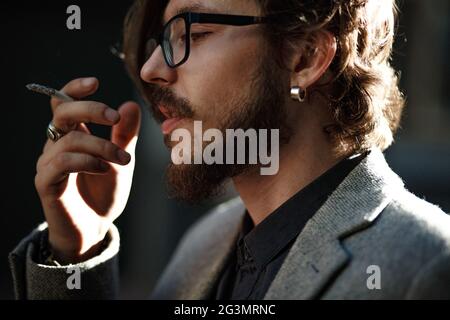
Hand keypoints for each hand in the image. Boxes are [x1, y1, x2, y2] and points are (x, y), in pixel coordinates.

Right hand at [34, 77, 140, 262]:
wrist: (96, 228)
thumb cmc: (105, 192)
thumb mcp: (122, 160)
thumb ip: (124, 135)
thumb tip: (130, 104)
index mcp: (73, 135)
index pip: (63, 102)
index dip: (75, 89)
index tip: (96, 82)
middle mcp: (56, 145)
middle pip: (62, 112)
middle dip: (90, 109)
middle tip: (115, 118)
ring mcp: (49, 164)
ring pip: (69, 139)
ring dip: (100, 144)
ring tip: (122, 159)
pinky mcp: (46, 184)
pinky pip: (61, 163)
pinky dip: (86, 161)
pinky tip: (104, 169)